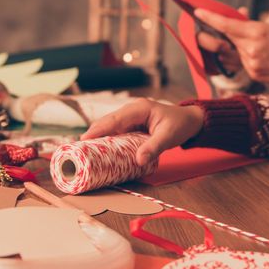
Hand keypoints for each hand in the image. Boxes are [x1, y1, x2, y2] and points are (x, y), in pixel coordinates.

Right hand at [82, 98, 204, 165]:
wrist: (190, 121)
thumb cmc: (180, 125)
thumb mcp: (169, 136)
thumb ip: (154, 147)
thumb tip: (138, 160)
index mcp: (139, 108)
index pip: (114, 119)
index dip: (98, 129)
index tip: (84, 140)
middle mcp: (132, 110)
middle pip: (107, 122)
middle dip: (93, 134)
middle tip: (78, 148)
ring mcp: (131, 117)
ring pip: (110, 127)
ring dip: (98, 137)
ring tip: (84, 150)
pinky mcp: (132, 125)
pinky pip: (116, 132)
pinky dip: (107, 139)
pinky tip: (100, 150)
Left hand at [195, 9, 268, 82]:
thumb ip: (252, 22)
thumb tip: (238, 15)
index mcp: (258, 32)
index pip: (227, 25)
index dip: (210, 18)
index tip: (198, 12)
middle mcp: (252, 49)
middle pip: (229, 37)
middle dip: (226, 32)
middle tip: (230, 29)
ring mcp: (252, 63)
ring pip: (236, 50)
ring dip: (240, 44)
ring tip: (261, 44)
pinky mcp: (254, 74)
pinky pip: (243, 61)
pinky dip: (248, 56)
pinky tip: (264, 55)